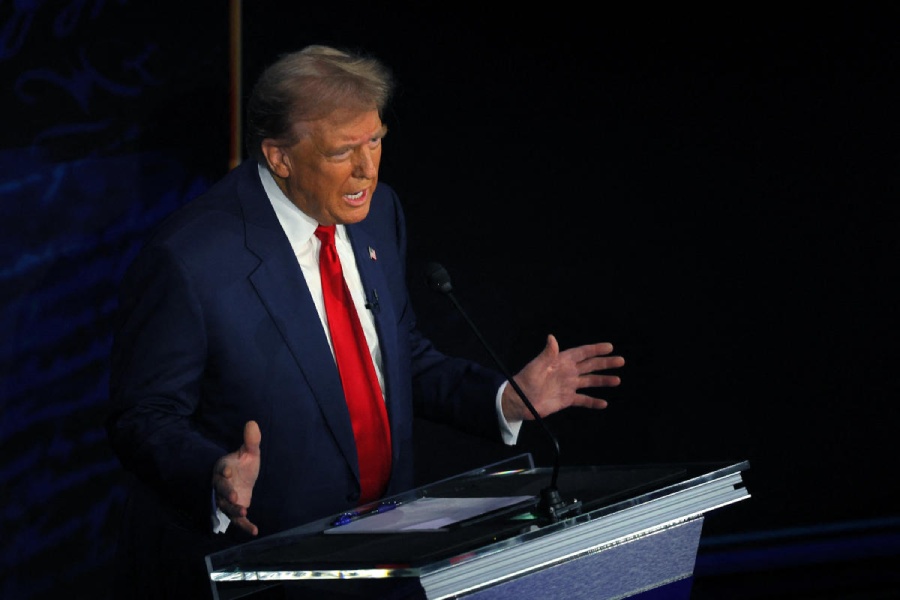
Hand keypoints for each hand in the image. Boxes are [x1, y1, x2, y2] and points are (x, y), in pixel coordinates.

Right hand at [213, 420, 260, 535]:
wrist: (241, 479)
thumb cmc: (243, 465)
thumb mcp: (249, 453)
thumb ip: (251, 441)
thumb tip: (253, 422)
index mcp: (224, 468)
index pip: (222, 470)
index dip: (224, 471)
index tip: (228, 471)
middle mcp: (222, 485)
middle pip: (221, 490)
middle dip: (227, 493)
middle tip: (235, 497)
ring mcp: (227, 499)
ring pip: (226, 506)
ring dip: (234, 510)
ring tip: (243, 513)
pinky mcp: (235, 510)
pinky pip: (237, 520)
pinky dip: (245, 526)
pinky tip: (255, 531)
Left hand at [501, 334, 624, 421]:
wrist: (519, 401)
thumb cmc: (525, 381)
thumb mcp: (536, 366)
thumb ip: (547, 354)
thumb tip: (551, 337)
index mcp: (561, 361)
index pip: (582, 353)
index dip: (595, 349)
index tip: (609, 347)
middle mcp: (568, 372)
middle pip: (590, 366)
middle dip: (605, 363)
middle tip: (620, 361)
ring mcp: (568, 386)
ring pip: (590, 382)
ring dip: (603, 381)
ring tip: (617, 380)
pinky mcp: (566, 399)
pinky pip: (583, 400)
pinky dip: (593, 402)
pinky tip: (603, 403)